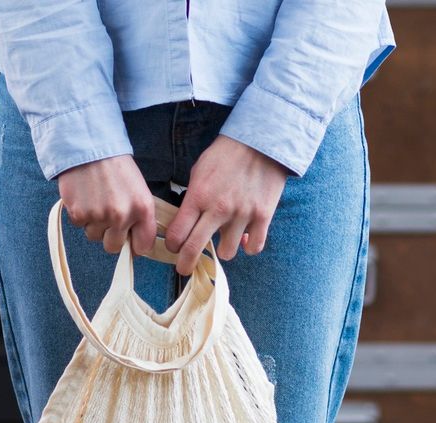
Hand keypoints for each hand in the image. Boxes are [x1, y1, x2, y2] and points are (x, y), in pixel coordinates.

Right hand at [57, 154, 157, 256]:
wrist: (89, 144)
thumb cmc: (115, 167)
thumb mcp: (138, 189)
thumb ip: (140, 216)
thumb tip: (135, 244)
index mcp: (143, 209)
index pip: (143, 246)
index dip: (134, 244)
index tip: (129, 239)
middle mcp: (122, 215)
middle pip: (114, 247)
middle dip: (110, 236)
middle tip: (107, 216)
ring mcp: (99, 216)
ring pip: (94, 236)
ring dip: (93, 224)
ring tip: (95, 200)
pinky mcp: (78, 213)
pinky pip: (79, 225)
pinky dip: (79, 214)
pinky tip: (84, 196)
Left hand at [165, 137, 288, 276]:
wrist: (261, 141)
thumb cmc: (226, 155)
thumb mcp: (200, 171)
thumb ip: (192, 198)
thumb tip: (187, 223)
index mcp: (198, 195)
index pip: (176, 234)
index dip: (172, 245)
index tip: (174, 247)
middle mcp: (218, 208)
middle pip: (193, 249)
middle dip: (184, 264)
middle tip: (184, 268)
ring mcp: (242, 214)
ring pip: (226, 253)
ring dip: (223, 249)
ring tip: (226, 238)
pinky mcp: (263, 216)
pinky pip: (253, 248)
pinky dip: (248, 246)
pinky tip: (245, 237)